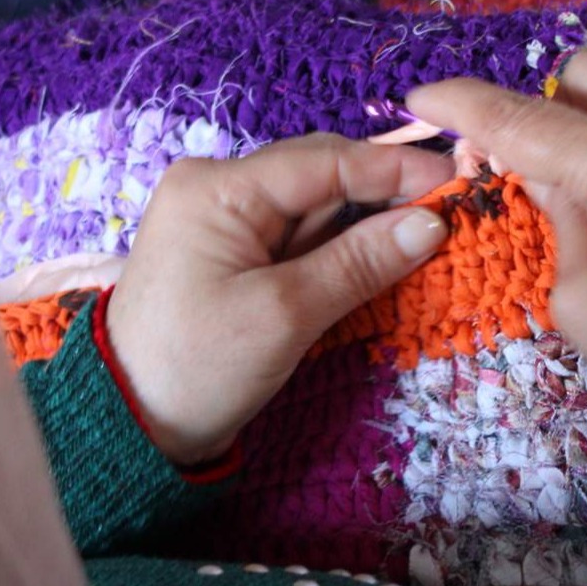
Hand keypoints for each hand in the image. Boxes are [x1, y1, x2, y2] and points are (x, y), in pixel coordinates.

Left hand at [106, 134, 452, 464]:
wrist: (129, 425)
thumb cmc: (197, 367)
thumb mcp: (285, 314)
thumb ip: (360, 262)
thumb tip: (432, 223)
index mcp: (217, 188)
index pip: (325, 160)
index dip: (396, 169)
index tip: (457, 184)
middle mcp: (218, 188)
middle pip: (323, 176)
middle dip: (386, 194)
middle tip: (454, 213)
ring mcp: (225, 220)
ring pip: (317, 207)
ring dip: (369, 223)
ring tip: (431, 237)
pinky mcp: (234, 254)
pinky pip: (300, 236)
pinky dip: (342, 248)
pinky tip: (384, 258)